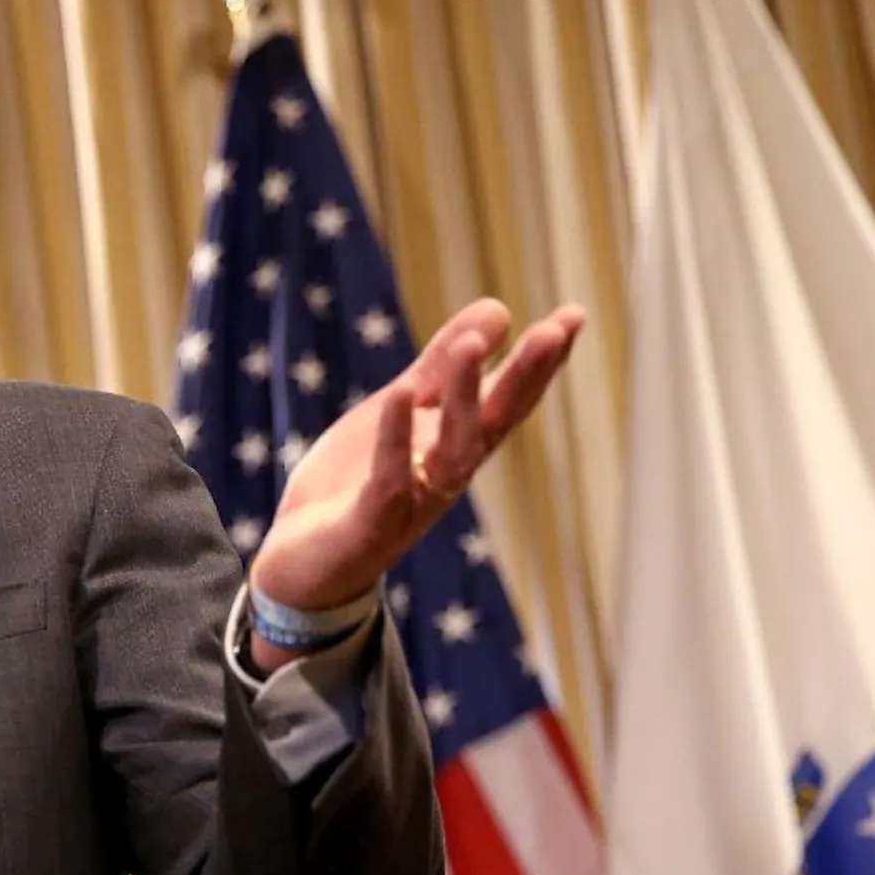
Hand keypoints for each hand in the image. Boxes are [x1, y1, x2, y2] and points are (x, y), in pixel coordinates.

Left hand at [246, 299, 584, 669]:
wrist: (302, 566)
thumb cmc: (356, 483)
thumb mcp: (400, 410)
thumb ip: (441, 365)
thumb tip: (499, 309)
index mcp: (455, 445)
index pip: (508, 400)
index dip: (541, 362)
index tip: (573, 315)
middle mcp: (445, 475)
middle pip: (494, 423)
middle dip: (525, 378)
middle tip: (553, 330)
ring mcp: (413, 502)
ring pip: (451, 451)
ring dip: (463, 400)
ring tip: (470, 344)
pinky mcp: (372, 525)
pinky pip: (390, 481)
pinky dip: (397, 440)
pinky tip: (402, 395)